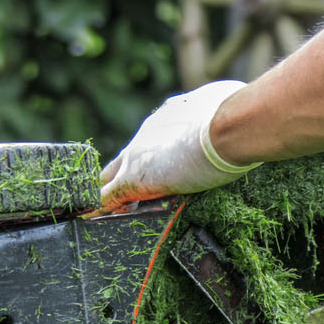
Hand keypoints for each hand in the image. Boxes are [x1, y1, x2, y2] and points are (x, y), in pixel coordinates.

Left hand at [97, 80, 261, 206]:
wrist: (229, 126)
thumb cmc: (236, 114)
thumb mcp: (227, 103)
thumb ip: (223, 110)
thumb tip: (236, 105)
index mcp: (169, 115)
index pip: (152, 140)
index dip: (151, 156)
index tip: (158, 168)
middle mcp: (147, 133)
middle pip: (125, 158)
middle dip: (122, 175)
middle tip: (121, 196)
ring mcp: (137, 158)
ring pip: (110, 177)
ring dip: (109, 194)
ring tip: (100, 212)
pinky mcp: (135, 180)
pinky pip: (107, 197)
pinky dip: (97, 209)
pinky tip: (87, 219)